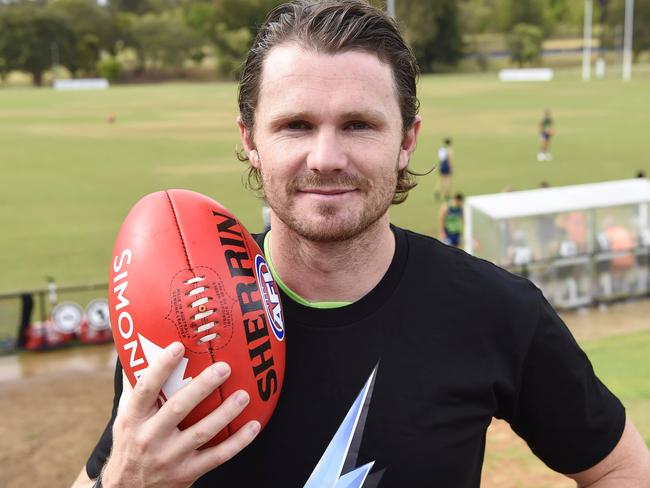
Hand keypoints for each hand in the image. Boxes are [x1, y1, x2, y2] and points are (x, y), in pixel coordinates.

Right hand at [101, 342, 259, 487]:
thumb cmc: (130, 442)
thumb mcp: (125, 416)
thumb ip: (136, 386)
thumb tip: (144, 348)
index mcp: (133, 418)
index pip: (145, 388)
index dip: (161, 367)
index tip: (178, 346)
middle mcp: (149, 438)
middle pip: (178, 407)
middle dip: (202, 387)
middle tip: (224, 368)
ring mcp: (169, 457)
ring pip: (202, 432)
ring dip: (225, 413)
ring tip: (243, 395)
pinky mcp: (187, 473)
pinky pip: (217, 456)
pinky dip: (238, 442)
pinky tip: (253, 426)